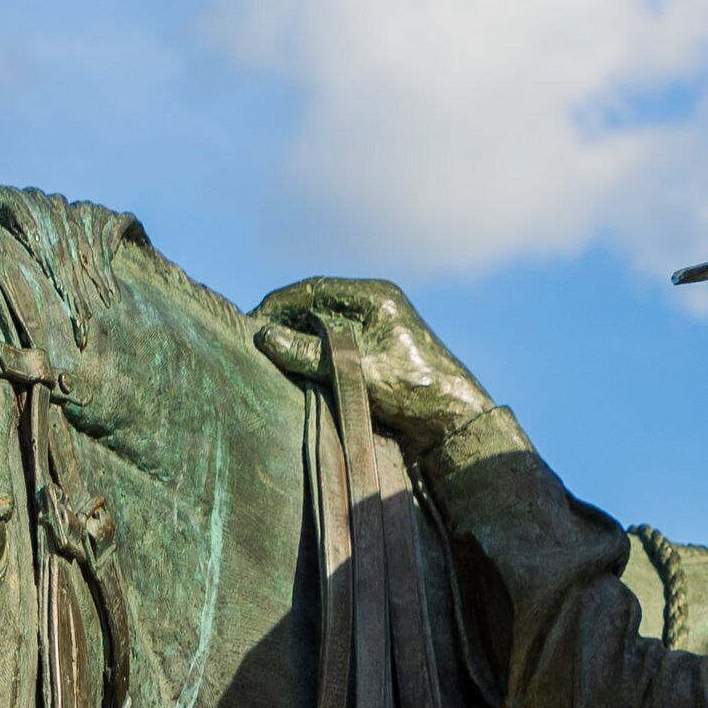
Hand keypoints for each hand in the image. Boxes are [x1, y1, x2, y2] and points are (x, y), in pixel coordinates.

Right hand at [251, 277, 507, 460]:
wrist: (455, 419)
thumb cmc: (414, 392)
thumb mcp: (357, 372)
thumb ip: (311, 354)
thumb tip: (264, 337)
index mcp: (376, 296)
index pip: (313, 289)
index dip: (278, 305)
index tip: (252, 323)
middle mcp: (377, 302)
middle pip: (317, 302)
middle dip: (286, 320)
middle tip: (256, 342)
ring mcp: (379, 322)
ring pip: (326, 321)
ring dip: (299, 334)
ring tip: (271, 354)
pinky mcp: (379, 343)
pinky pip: (337, 337)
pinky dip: (315, 347)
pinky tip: (298, 364)